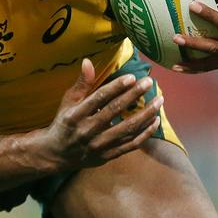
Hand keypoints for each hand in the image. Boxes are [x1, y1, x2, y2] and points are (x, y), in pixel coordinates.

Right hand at [38, 58, 161, 170]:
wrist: (58, 154)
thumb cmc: (64, 122)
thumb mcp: (68, 101)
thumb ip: (81, 83)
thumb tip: (88, 61)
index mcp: (76, 114)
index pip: (99, 98)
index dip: (116, 87)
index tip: (132, 77)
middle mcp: (88, 130)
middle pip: (115, 111)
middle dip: (134, 95)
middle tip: (149, 82)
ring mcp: (99, 145)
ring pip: (127, 129)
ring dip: (146, 114)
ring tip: (159, 100)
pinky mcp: (108, 155)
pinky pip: (131, 145)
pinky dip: (145, 133)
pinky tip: (155, 121)